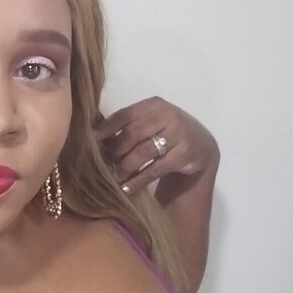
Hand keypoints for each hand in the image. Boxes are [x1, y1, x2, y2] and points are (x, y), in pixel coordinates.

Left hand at [95, 96, 219, 193]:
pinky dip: (139, 180)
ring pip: (144, 152)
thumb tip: (95, 136)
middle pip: (134, 133)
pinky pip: (155, 169)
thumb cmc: (167, 132)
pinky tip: (127, 187)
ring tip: (114, 177)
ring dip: (126, 166)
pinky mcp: (184, 155)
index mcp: (154, 104)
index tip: (92, 140)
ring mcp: (178, 135)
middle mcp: (167, 116)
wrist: (201, 145)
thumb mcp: (152, 121)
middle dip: (116, 151)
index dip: (107, 128)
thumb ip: (129, 125)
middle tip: (104, 164)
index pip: (125, 114)